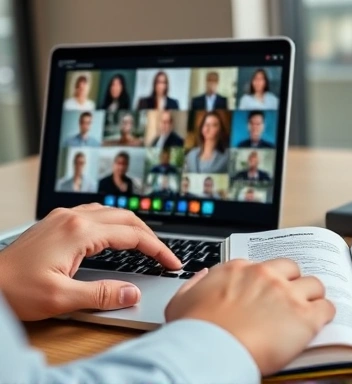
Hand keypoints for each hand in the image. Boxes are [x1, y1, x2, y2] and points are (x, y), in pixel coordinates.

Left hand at [0, 204, 180, 320]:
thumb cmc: (14, 289)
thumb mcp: (61, 298)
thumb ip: (102, 295)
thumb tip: (133, 293)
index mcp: (79, 231)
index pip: (132, 236)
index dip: (157, 249)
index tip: (172, 262)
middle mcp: (73, 217)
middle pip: (126, 218)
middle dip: (149, 236)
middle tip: (163, 255)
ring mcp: (64, 217)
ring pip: (111, 212)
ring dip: (133, 227)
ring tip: (146, 244)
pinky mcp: (57, 222)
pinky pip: (96, 214)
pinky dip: (115, 223)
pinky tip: (115, 234)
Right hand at [165, 258, 334, 375]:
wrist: (209, 350)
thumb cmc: (193, 331)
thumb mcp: (181, 301)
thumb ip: (195, 284)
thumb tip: (203, 275)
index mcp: (238, 270)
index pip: (262, 266)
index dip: (267, 280)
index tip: (267, 291)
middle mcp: (265, 275)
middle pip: (291, 268)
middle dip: (293, 281)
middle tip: (290, 298)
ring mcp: (286, 293)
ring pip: (314, 284)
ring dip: (312, 296)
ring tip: (310, 310)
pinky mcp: (304, 316)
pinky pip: (327, 307)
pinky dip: (326, 314)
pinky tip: (321, 322)